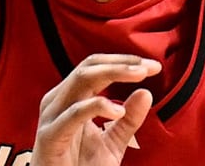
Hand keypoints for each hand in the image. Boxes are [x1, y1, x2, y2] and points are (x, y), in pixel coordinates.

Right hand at [31, 54, 160, 165]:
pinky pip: (74, 113)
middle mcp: (58, 101)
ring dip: (113, 73)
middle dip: (121, 63)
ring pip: (81, 80)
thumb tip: (146, 93)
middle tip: (148, 67)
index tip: (153, 66)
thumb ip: (128, 120)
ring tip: (139, 75)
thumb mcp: (112, 143)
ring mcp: (52, 116)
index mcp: (70, 98)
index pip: (96, 67)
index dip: (124, 61)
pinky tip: (118, 110)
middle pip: (89, 67)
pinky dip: (98, 106)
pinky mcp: (50, 136)